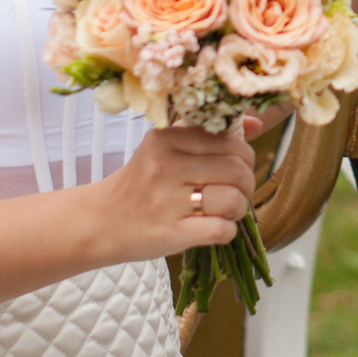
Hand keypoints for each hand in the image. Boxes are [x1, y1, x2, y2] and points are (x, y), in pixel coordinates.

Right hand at [100, 115, 261, 259]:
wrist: (101, 221)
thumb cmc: (142, 183)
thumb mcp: (167, 148)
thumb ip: (208, 133)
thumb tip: (256, 123)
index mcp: (167, 139)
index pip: (230, 141)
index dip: (244, 157)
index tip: (236, 168)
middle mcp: (166, 166)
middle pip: (237, 170)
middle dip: (246, 184)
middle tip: (236, 191)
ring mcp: (168, 201)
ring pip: (232, 200)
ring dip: (239, 209)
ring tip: (226, 211)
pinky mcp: (171, 233)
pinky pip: (221, 230)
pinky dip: (228, 231)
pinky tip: (217, 228)